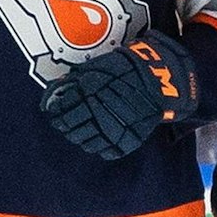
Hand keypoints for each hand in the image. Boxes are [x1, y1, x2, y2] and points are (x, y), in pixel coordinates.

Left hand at [40, 29, 201, 158]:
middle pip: (70, 127)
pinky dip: (99, 147)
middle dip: (65, 126)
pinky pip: (106, 151)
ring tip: (80, 133)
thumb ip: (79, 78)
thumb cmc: (130, 68)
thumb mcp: (100, 66)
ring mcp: (113, 127)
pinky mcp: (127, 139)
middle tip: (64, 124)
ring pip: (85, 142)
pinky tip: (97, 141)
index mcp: (89, 92)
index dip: (55, 111)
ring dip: (80, 138)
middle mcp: (98, 111)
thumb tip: (59, 87)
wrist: (162, 79)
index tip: (54, 111)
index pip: (61, 108)